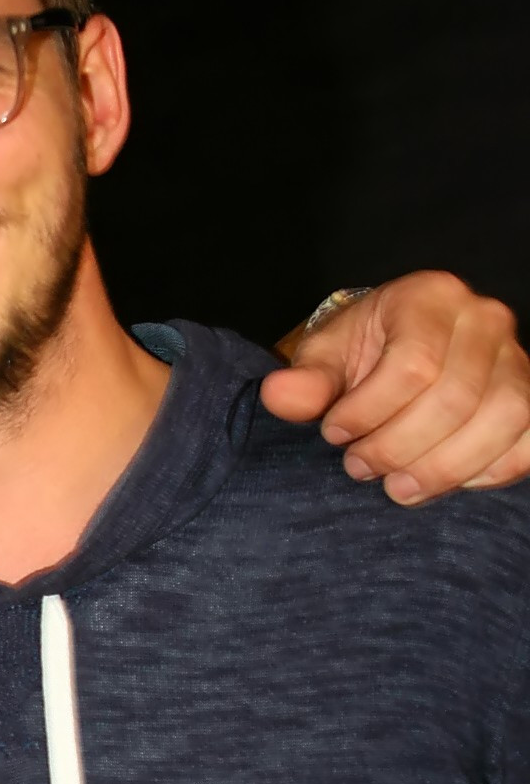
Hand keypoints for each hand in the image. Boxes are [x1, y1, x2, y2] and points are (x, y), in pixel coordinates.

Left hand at [260, 273, 529, 503]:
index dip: (370, 411)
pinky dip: (489, 471)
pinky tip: (443, 482)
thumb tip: (278, 396)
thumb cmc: (364, 354)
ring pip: (501, 420)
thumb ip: (306, 379)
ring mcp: (518, 359)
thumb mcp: (326, 356)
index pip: (413, 363)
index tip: (334, 434)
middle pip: (456, 398)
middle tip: (359, 467)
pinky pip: (528, 443)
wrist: (402, 350)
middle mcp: (484, 320)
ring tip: (396, 487)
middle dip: (400, 446)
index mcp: (430, 297)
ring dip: (443, 467)